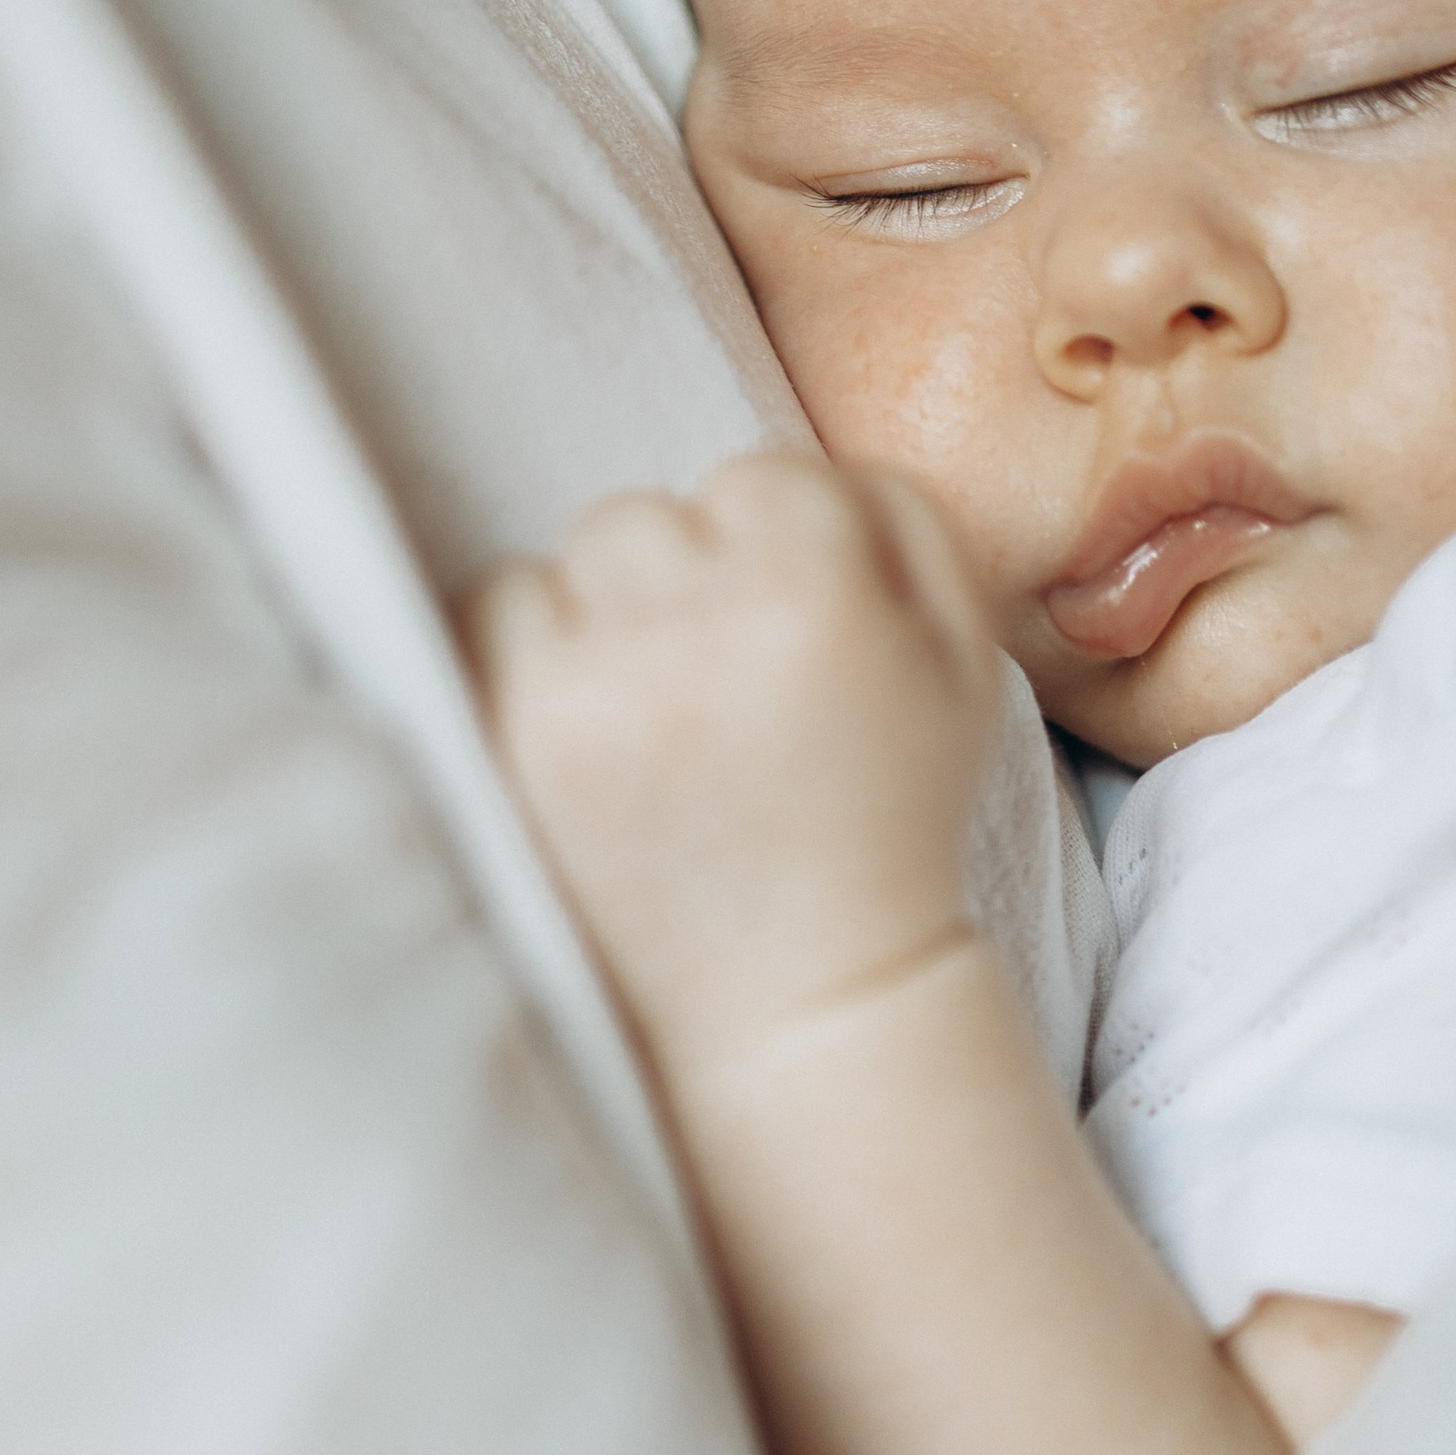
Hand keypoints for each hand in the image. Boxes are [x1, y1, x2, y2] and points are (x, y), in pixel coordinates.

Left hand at [466, 450, 1001, 1100]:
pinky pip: (492, 611)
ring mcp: (593, 682)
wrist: (806, 991)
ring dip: (608, 608)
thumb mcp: (964, 662)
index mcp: (817, 596)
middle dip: (688, 579)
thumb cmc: (892, 815)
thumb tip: (810, 463)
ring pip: (572, 555)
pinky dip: (533, 648)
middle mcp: (695, 626)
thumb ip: (906, 522)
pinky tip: (592, 718)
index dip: (784, 550)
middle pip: (653, 513)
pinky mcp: (517, 737)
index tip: (792, 632)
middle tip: (724, 680)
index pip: (763, 476)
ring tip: (659, 704)